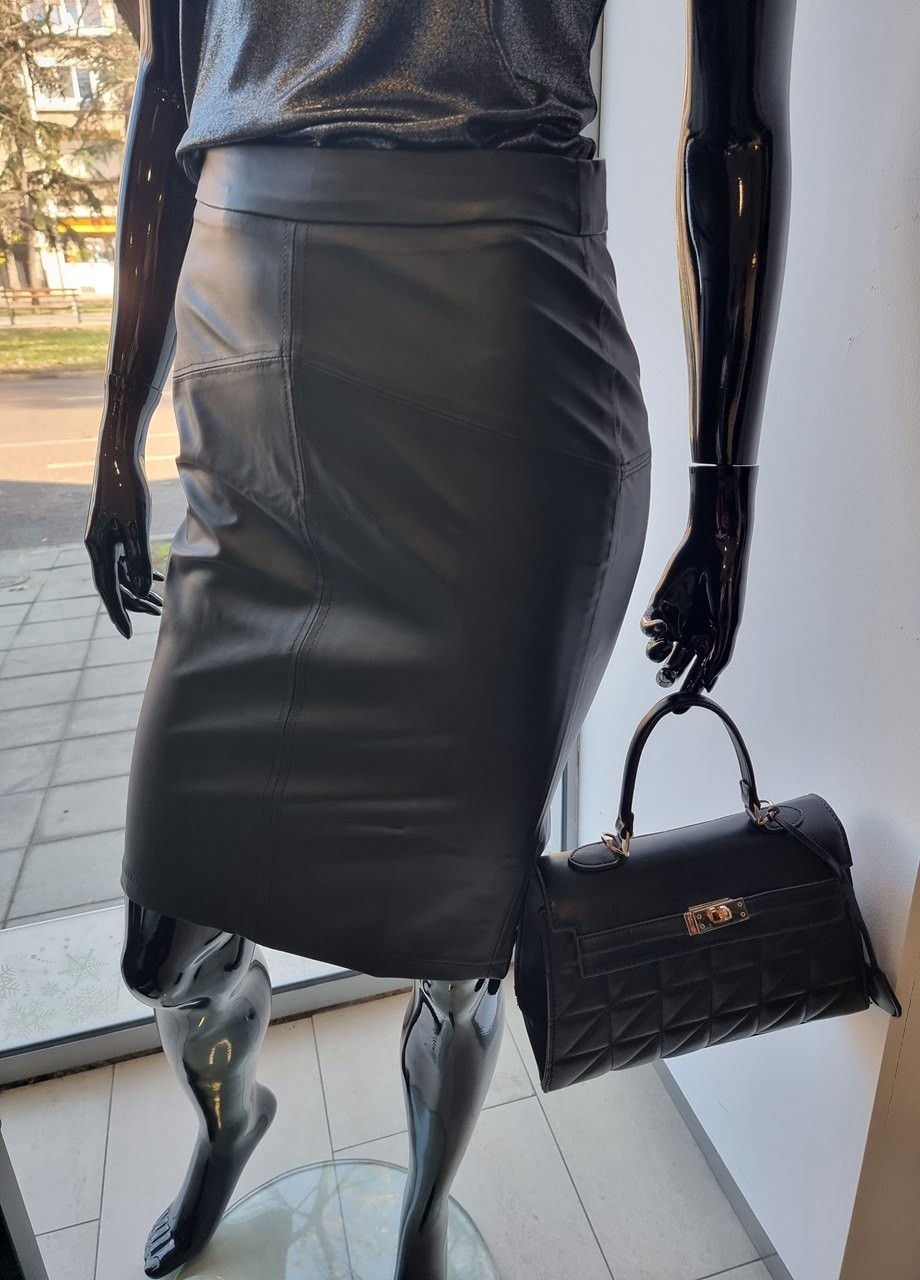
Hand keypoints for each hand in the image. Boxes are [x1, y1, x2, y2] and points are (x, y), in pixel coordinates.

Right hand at [84, 452, 163, 638]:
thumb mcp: (136, 528)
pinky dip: (138, 570)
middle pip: (115, 584)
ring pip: (121, 572)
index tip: (129, 634)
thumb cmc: (128, 490)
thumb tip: (140, 592)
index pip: (108, 590)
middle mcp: (97, 546)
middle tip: (158, 616)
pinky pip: (124, 558)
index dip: (119, 613)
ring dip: (139, 587)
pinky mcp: (113, 528)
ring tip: (160, 602)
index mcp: (98, 548)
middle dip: (135, 603)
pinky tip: (155, 577)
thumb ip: (138, 562)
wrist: (119, 458)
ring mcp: (104, 537)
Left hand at [641, 465, 756, 694]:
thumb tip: (707, 686)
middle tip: (668, 676)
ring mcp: (671, 620)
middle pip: (672, 666)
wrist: (713, 551)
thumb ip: (718, 657)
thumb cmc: (726, 589)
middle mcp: (687, 634)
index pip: (695, 672)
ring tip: (665, 648)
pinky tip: (661, 628)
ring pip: (655, 651)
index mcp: (707, 641)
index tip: (682, 706)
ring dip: (656, 655)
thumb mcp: (727, 627)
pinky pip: (646, 629)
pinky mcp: (656, 606)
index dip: (688, 689)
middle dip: (668, 675)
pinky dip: (650, 632)